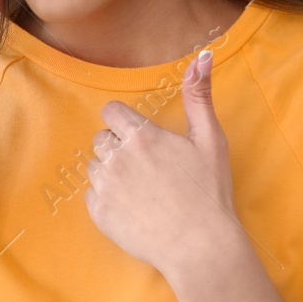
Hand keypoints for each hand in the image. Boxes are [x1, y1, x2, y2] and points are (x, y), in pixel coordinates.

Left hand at [82, 49, 238, 277]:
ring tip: (142, 190)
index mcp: (142, 136)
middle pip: (101, 139)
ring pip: (94, 167)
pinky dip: (107, 200)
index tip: (142, 139)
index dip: (125, 124)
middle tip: (147, 169)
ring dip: (111, 173)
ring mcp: (105, 186)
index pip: (110, 112)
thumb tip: (203, 55)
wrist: (201, 246)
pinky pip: (92, 195)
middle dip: (118, 148)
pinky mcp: (98, 213)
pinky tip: (133, 209)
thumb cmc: (209, 192)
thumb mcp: (210, 139)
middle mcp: (117, 157)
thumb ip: (199, 95)